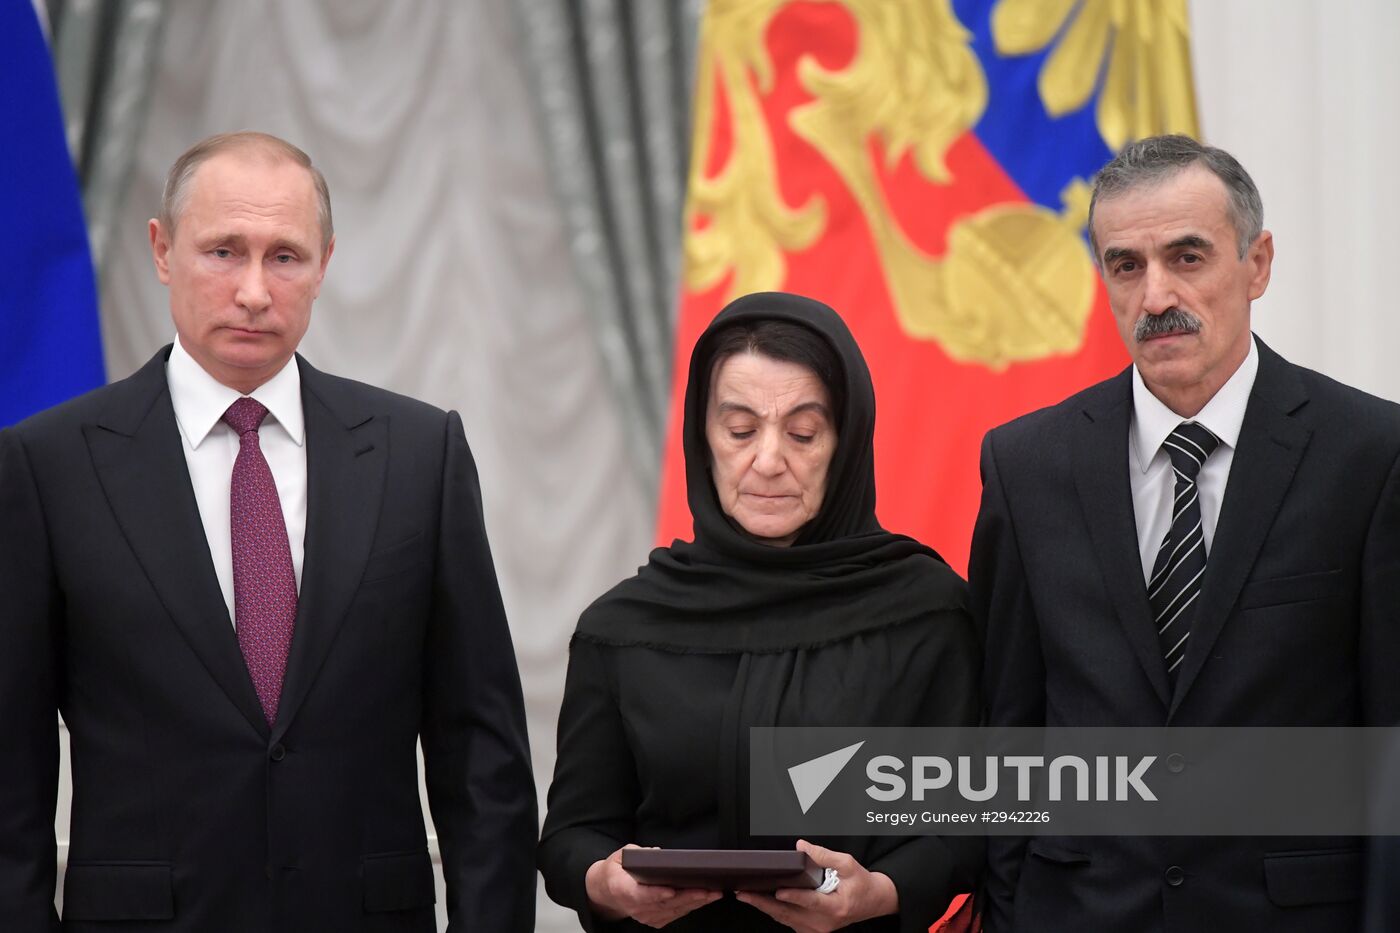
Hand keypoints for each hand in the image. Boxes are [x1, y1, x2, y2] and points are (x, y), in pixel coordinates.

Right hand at [585, 845, 722, 927]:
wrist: (608, 891)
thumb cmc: (617, 871)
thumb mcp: (621, 855)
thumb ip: (638, 853)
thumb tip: (657, 854)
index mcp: (623, 889)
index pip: (640, 894)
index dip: (657, 894)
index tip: (671, 891)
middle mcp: (635, 907)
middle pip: (664, 904)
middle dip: (688, 897)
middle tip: (707, 890)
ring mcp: (645, 916)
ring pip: (673, 911)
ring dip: (695, 903)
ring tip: (713, 893)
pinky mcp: (654, 920)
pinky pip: (675, 915)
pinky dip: (690, 907)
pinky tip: (704, 899)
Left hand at [735, 839, 898, 931]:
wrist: (873, 901)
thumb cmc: (861, 883)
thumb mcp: (848, 864)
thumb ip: (824, 855)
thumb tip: (801, 847)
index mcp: (835, 907)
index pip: (810, 902)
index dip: (793, 896)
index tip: (777, 891)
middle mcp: (824, 922)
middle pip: (790, 914)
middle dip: (764, 903)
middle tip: (744, 893)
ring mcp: (817, 929)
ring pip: (786, 919)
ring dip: (765, 908)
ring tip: (746, 896)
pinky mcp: (812, 929)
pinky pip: (789, 921)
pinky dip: (774, 911)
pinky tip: (761, 901)